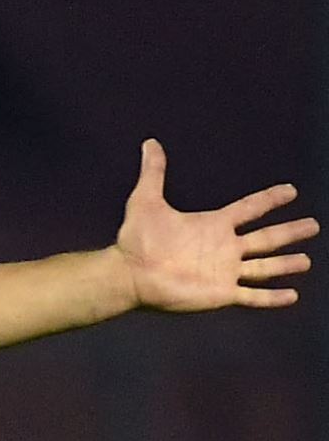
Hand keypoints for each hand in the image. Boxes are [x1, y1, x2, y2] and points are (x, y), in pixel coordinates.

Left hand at [115, 139, 317, 310]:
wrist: (129, 273)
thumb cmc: (136, 239)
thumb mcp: (146, 201)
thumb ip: (153, 173)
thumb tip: (149, 143)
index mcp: (213, 225)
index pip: (249, 208)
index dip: (269, 199)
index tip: (291, 191)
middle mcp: (224, 247)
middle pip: (266, 237)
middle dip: (289, 232)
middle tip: (313, 225)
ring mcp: (224, 271)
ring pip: (264, 267)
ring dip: (285, 264)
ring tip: (306, 261)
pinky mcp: (221, 293)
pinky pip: (252, 296)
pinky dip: (272, 297)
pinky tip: (292, 295)